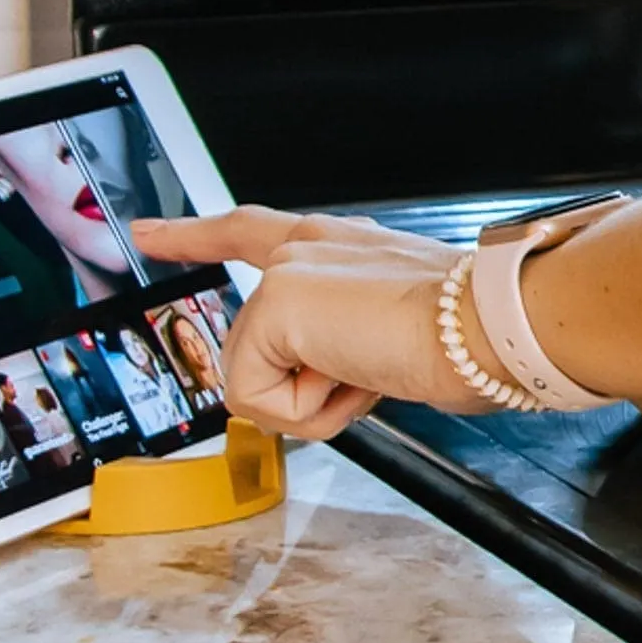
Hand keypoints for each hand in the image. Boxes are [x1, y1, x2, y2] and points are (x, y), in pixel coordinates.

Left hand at [128, 208, 497, 437]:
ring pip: (258, 382)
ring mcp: (286, 272)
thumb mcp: (393, 337)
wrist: (492, 326)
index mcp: (336, 246)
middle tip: (369, 378)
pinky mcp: (276, 304)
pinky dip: (307, 411)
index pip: (249, 231)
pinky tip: (355, 378)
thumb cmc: (470, 334)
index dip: (194, 236)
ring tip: (373, 373)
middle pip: (250, 346)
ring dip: (316, 403)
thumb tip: (322, 390)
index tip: (148, 234)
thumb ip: (346, 347)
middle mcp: (305, 248)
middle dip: (305, 392)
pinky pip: (256, 398)